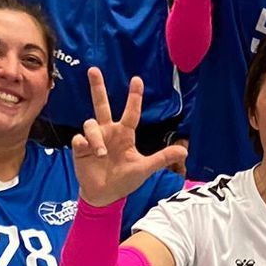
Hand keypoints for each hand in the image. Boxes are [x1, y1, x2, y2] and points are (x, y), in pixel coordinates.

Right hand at [70, 69, 185, 205]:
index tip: (137, 79)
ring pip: (90, 123)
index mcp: (125, 134)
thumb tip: (185, 151)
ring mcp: (93, 139)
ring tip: (102, 154)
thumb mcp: (144, 168)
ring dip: (95, 138)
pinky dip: (84, 143)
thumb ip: (162, 158)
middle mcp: (108, 132)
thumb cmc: (125, 180)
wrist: (105, 195)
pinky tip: (89, 152)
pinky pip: (80, 138)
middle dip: (97, 87)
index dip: (134, 96)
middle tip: (93, 69)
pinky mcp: (80, 149)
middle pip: (101, 104)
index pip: (131, 112)